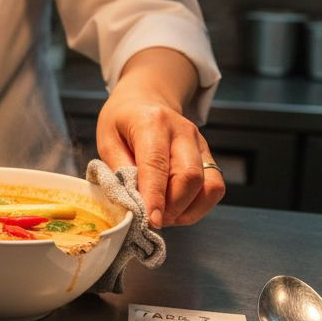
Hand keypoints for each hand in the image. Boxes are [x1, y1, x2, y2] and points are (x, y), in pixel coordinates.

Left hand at [96, 98, 224, 227]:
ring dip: (186, 210)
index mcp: (152, 122)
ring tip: (163, 215)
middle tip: (151, 219)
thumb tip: (132, 203)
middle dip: (172, 207)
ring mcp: (200, 144)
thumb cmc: (123, 121)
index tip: (151, 220)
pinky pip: (214, 188)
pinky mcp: (208, 156)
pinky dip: (198, 207)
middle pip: (189, 177)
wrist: (146, 100)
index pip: (157, 164)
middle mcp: (182, 131)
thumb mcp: (107, 139)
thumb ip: (118, 170)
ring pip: (208, 186)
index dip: (155, 196)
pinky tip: (177, 210)